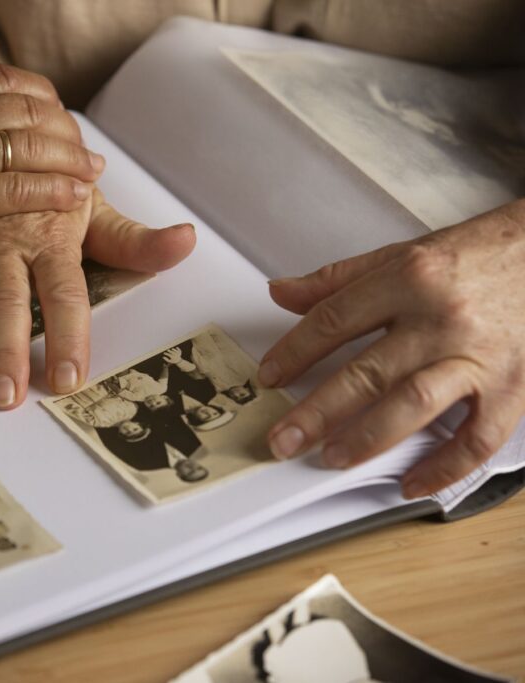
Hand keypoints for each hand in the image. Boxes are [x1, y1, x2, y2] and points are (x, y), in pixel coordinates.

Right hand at [0, 55, 100, 265]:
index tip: (56, 114)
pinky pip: (19, 190)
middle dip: (64, 129)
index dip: (39, 98)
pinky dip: (54, 192)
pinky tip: (76, 198)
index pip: (4, 81)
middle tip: (84, 147)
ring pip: (31, 146)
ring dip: (70, 159)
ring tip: (92, 172)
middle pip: (28, 110)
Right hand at [0, 189, 195, 407]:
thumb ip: (133, 240)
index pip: (64, 294)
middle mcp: (2, 242)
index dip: (67, 337)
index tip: (67, 379)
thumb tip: (185, 243)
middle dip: (6, 351)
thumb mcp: (89, 205)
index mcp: (48, 236)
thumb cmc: (46, 179)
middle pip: (7, 303)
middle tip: (7, 397)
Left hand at [258, 199, 524, 497]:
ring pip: (413, 404)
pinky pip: (478, 437)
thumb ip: (337, 279)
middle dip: (317, 411)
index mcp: (408, 278)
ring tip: (330, 457)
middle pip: (366, 371)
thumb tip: (280, 292)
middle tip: (282, 439)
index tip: (269, 378)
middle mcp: (440, 318)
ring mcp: (477, 356)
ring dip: (367, 438)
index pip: (333, 320)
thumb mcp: (401, 255)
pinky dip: (445, 467)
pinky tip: (411, 483)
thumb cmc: (476, 257)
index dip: (294, 352)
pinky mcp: (511, 386)